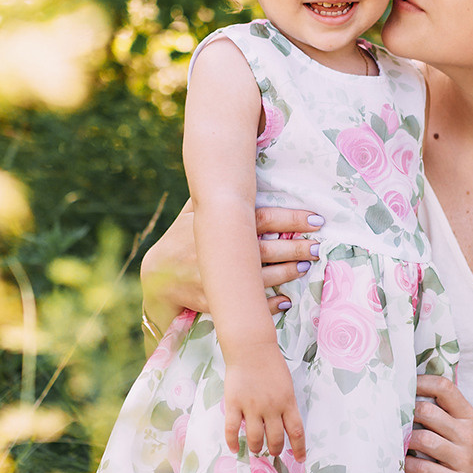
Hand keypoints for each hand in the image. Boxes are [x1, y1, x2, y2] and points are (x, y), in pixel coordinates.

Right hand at [141, 203, 323, 322]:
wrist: (156, 277)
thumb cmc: (179, 239)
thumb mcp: (191, 214)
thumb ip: (212, 197)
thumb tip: (233, 167)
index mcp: (218, 224)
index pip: (261, 218)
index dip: (290, 218)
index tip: (316, 219)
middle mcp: (217, 250)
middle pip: (265, 248)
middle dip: (294, 247)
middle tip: (317, 246)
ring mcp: (214, 277)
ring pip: (259, 278)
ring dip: (286, 273)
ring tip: (306, 266)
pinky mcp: (210, 300)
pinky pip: (243, 304)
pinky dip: (266, 304)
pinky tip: (285, 301)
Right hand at [223, 344, 307, 460]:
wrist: (251, 348)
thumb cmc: (271, 365)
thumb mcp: (287, 385)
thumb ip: (286, 405)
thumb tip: (285, 425)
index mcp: (287, 402)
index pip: (296, 432)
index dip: (299, 449)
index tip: (300, 459)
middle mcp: (271, 407)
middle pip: (275, 439)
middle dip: (275, 450)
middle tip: (273, 452)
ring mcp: (251, 406)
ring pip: (255, 438)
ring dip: (257, 448)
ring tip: (257, 449)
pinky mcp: (234, 403)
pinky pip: (232, 428)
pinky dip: (232, 441)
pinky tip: (235, 448)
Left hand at [404, 375, 472, 472]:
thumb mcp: (469, 428)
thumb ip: (447, 412)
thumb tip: (411, 394)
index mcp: (469, 417)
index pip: (445, 388)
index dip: (420, 383)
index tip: (402, 386)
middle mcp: (467, 434)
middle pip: (428, 411)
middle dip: (405, 413)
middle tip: (391, 418)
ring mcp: (463, 459)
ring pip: (424, 439)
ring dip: (405, 440)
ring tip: (395, 441)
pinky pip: (425, 469)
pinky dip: (408, 464)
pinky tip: (401, 462)